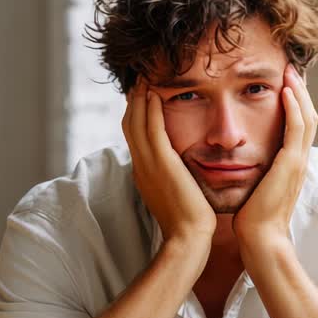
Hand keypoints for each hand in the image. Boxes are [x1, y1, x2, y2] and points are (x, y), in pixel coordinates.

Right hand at [121, 76, 215, 253]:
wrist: (188, 239)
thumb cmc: (188, 224)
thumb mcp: (177, 197)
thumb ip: (175, 180)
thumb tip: (181, 173)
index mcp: (144, 174)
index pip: (134, 137)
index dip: (136, 115)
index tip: (142, 97)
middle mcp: (141, 166)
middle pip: (129, 124)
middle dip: (133, 101)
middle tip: (138, 80)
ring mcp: (148, 164)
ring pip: (136, 122)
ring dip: (140, 98)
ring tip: (144, 78)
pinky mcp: (162, 163)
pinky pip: (153, 128)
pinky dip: (151, 109)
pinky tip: (156, 94)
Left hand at [234, 63, 316, 257]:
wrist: (261, 241)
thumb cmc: (252, 221)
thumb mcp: (255, 190)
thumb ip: (254, 174)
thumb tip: (238, 164)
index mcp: (291, 166)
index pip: (298, 127)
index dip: (295, 104)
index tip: (285, 85)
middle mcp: (299, 161)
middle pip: (308, 116)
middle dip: (301, 91)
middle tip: (292, 69)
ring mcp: (298, 162)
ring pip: (307, 117)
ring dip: (300, 91)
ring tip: (291, 71)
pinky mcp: (290, 165)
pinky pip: (297, 128)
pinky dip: (294, 107)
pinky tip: (286, 90)